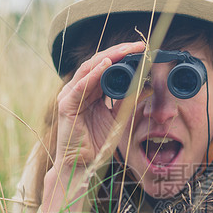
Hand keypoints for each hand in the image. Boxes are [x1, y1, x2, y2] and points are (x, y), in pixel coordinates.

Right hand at [52, 40, 145, 171]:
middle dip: (119, 52)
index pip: (106, 67)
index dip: (123, 57)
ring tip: (127, 50)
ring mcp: (70, 96)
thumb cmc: (97, 143)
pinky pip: (80, 86)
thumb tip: (147, 86)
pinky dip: (93, 74)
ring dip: (109, 58)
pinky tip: (107, 65)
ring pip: (89, 69)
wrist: (82, 165)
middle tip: (139, 46)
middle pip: (98, 63)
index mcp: (90, 91)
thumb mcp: (118, 118)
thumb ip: (128, 101)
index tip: (143, 51)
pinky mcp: (66, 106)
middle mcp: (79, 89)